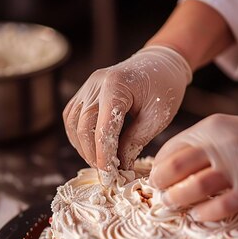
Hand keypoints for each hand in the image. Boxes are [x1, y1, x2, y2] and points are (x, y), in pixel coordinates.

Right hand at [63, 45, 191, 184]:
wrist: (162, 63)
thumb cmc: (165, 88)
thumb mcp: (157, 117)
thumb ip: (135, 141)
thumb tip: (120, 168)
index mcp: (116, 85)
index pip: (103, 127)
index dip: (103, 155)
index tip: (109, 176)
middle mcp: (95, 83)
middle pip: (83, 125)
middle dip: (92, 154)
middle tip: (106, 174)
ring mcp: (87, 86)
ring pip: (72, 122)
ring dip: (82, 147)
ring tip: (99, 164)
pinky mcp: (85, 92)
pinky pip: (72, 116)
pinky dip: (78, 136)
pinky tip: (91, 149)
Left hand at [149, 114, 237, 220]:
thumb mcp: (232, 131)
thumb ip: (204, 145)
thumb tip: (174, 169)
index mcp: (212, 127)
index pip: (172, 148)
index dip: (159, 167)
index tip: (157, 180)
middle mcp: (220, 144)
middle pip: (175, 167)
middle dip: (161, 184)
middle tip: (161, 195)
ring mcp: (237, 167)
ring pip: (192, 187)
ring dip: (177, 200)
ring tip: (175, 206)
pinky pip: (218, 207)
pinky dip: (203, 214)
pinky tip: (199, 216)